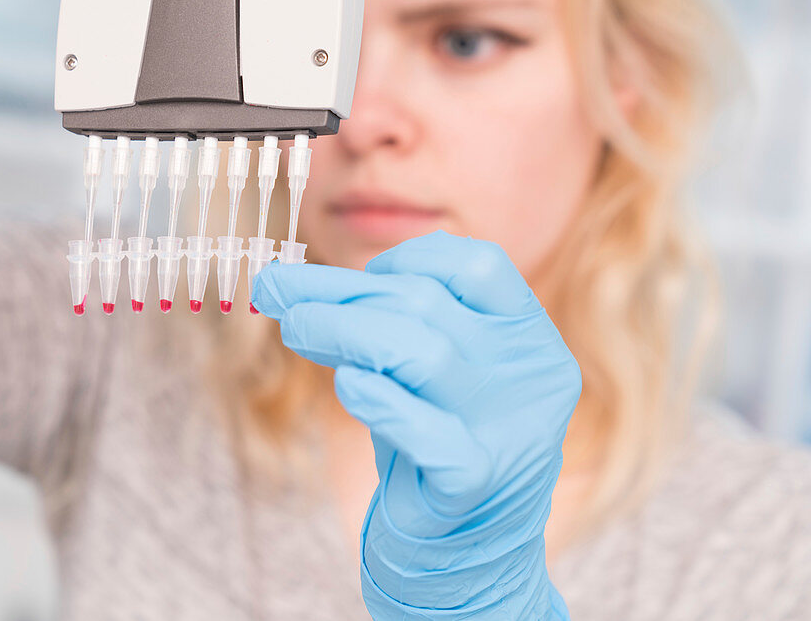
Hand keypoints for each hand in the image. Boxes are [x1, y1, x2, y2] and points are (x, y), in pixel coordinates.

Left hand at [252, 231, 579, 618]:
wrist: (465, 551)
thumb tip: (282, 281)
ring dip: (344, 332)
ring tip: (294, 328)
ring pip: (424, 354)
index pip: (481, 265)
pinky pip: (428, 433)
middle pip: (429, 305)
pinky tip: (347, 386)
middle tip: (278, 292)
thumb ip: (379, 321)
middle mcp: (533, 377)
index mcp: (530, 339)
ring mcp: (510, 432)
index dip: (410, 259)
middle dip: (342, 293)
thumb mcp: (418, 371)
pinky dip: (382, 403)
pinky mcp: (477, 484)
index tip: (357, 278)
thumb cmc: (433, 441)